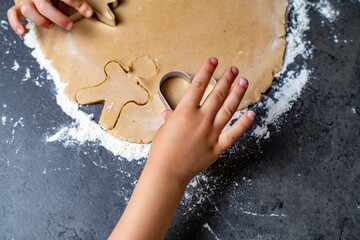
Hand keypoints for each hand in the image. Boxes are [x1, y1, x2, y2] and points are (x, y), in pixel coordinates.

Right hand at [7, 0, 92, 34]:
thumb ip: (77, 2)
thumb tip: (90, 13)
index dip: (76, 4)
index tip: (88, 13)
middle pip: (44, 6)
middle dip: (58, 17)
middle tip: (69, 25)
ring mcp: (26, 0)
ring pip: (29, 11)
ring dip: (40, 20)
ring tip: (51, 25)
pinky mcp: (18, 7)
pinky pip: (12, 14)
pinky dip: (16, 23)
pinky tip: (22, 32)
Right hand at [108, 58, 254, 239]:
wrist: (167, 171)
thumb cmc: (162, 150)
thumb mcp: (164, 129)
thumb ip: (172, 118)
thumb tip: (170, 113)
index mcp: (185, 111)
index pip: (198, 85)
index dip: (207, 70)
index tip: (213, 61)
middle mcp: (201, 119)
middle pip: (218, 94)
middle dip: (227, 79)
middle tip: (234, 69)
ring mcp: (211, 132)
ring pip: (228, 109)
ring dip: (237, 94)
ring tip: (243, 81)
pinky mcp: (218, 146)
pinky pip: (233, 133)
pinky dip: (243, 124)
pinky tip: (251, 113)